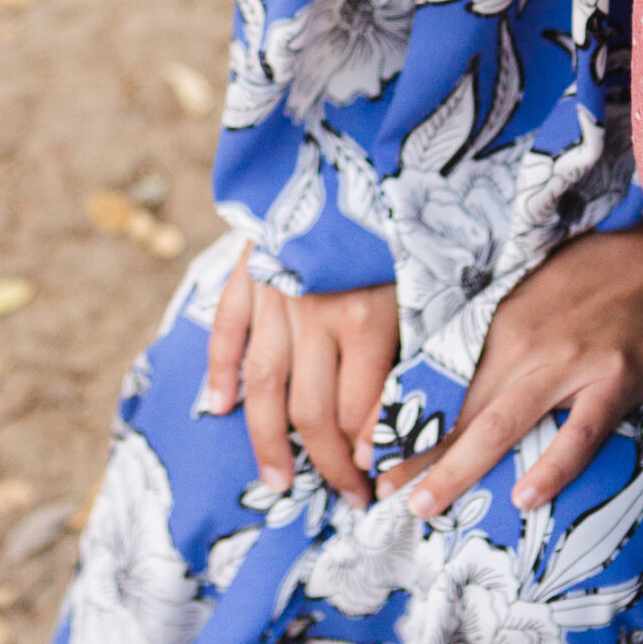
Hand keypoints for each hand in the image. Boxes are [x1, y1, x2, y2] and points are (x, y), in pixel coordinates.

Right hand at [208, 247, 399, 506]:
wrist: (357, 148)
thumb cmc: (401, 232)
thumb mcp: (424, 290)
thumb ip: (412, 352)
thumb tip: (397, 426)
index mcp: (365, 319)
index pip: (357, 413)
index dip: (367, 456)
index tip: (378, 481)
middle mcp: (315, 313)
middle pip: (310, 410)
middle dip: (329, 463)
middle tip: (347, 495)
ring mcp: (276, 294)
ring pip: (263, 383)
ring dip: (268, 440)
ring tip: (278, 480)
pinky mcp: (250, 270)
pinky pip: (226, 327)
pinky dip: (219, 368)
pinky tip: (219, 406)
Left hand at [375, 223, 642, 519]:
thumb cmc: (604, 275)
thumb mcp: (538, 293)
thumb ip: (504, 334)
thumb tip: (466, 376)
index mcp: (503, 322)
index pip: (443, 378)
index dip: (409, 417)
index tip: (374, 450)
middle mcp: (526, 343)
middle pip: (461, 408)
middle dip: (418, 453)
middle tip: (383, 491)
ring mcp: (570, 362)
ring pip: (501, 424)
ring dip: (458, 466)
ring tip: (426, 504)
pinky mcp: (614, 378)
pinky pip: (577, 433)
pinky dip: (551, 467)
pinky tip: (526, 498)